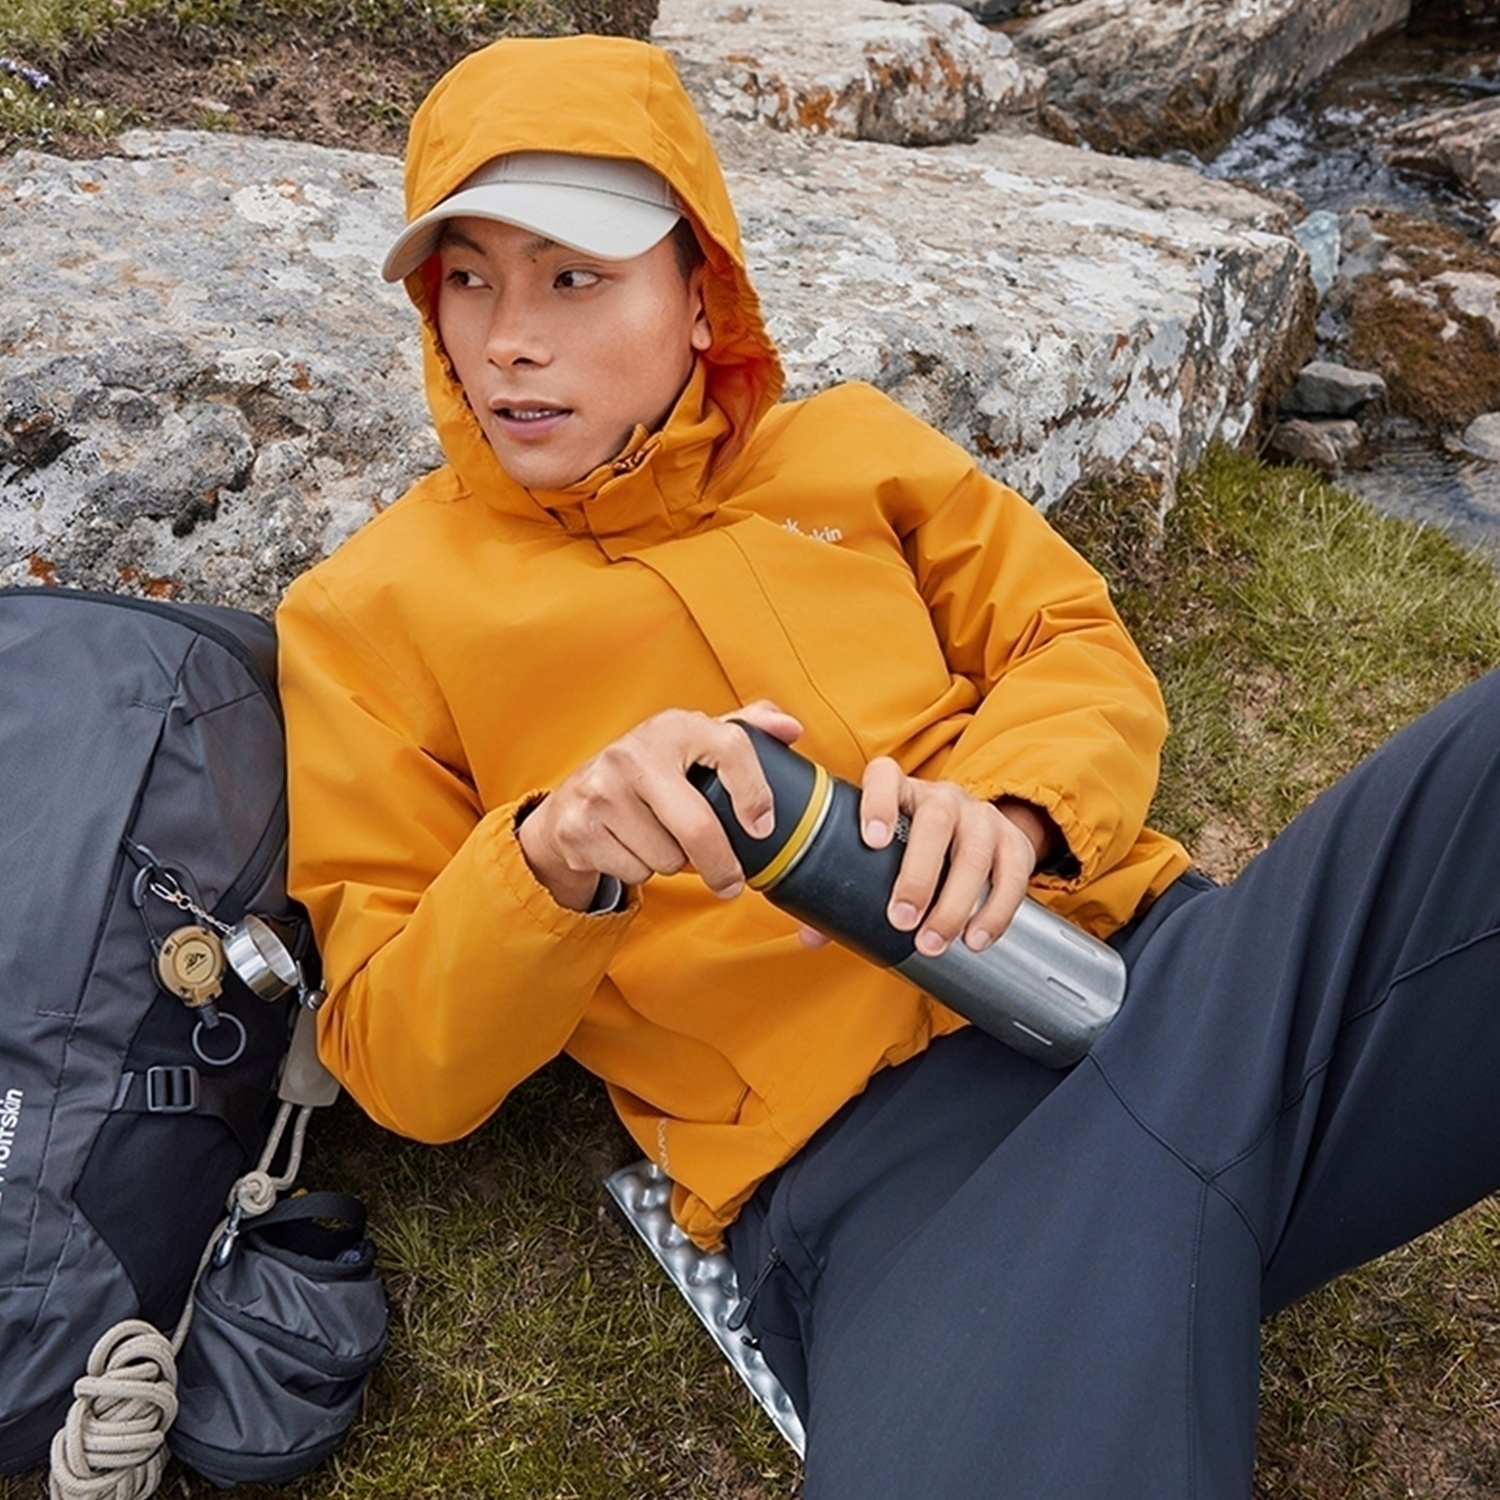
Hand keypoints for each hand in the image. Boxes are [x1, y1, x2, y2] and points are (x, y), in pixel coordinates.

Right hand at [517, 701, 802, 910]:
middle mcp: (632, 754)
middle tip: (732, 881)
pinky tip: (631, 846)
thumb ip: (745, 730)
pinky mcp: (579, 828)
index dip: (754, 792)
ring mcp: (602, 791)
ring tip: (660, 838)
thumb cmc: (646, 772)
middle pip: (697, 827)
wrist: (569, 800)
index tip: (763, 827)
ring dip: (672, 862)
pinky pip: (635, 872)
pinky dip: (640, 870)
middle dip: (722, 865)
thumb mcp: (691, 743)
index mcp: (671, 727)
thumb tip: (790, 729)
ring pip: (667, 857)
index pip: (730, 749)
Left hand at [799, 764, 1052, 955]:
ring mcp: (982, 817)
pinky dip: (996, 912)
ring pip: (975, 853)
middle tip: (900, 919)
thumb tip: (809, 936)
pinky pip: (1013, 875)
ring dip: (954, 904)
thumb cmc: (911, 844)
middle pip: (935, 823)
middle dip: (918, 875)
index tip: (871, 841)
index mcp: (901, 790)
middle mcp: (944, 797)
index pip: (885, 777)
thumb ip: (845, 887)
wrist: (975, 831)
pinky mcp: (1014, 843)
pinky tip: (975, 940)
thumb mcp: (881, 852)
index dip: (876, 803)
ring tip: (933, 943)